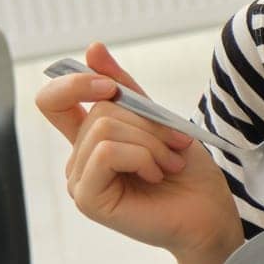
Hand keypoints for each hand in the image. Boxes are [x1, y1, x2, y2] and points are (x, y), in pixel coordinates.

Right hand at [34, 40, 235, 257]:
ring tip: (168, 164)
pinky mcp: (88, 199)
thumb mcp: (158, 120)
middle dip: (148, 122)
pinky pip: (106, 152)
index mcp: (91, 140)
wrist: (209, 214)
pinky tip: (154, 175)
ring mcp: (80, 181)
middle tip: (174, 146)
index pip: (54, 100)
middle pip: (98, 110)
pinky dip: (140, 157)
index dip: (75, 82)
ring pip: (104, 129)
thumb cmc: (188, 173)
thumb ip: (125, 90)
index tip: (112, 85)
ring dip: (149, 142)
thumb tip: (92, 48)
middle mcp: (79, 160)